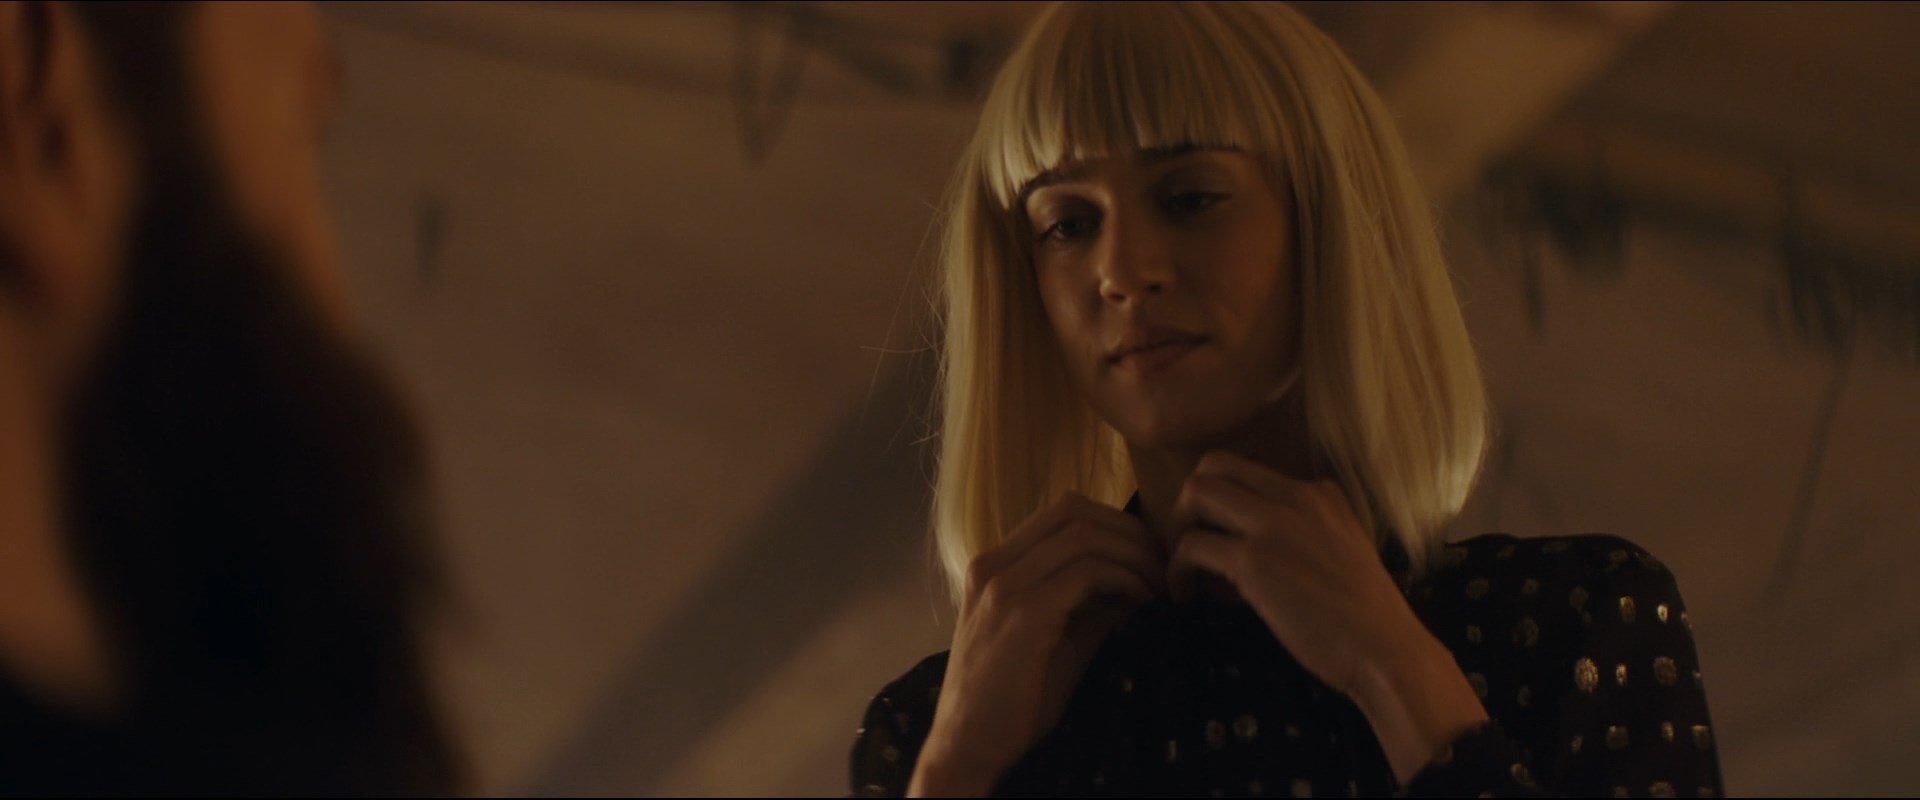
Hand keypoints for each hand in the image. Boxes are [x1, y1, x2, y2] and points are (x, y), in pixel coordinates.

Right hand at [909, 493, 1163, 796]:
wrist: (968, 747)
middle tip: (1165, 565)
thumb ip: (1090, 604)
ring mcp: (1003, 585)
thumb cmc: (1011, 702)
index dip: (1115, 523)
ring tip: (1158, 586)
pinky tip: (1141, 601)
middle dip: (1130, 531)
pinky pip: (1087, 572)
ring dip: (1133, 555)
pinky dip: (1124, 579)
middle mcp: (993, 564)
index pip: (1063, 511)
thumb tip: (1140, 580)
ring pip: (1084, 535)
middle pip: (1075, 510)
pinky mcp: (1021, 613)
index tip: (1150, 555)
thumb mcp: (1057, 640)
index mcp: (995, 565)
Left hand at [1165, 451, 1486, 782]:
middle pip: (1214, 465)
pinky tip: (1185, 593)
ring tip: (1183, 569)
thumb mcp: (1347, 548)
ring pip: (1197, 494)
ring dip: (1178, 531)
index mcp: (1320, 493)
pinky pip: (1192, 546)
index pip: (1250, 468)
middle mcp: (1295, 496)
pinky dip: (1178, 570)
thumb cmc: (1366, 615)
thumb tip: (1255, 541)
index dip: (1223, 498)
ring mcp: (1273, 524)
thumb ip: (1309, 530)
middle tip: (1188, 541)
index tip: (1219, 532)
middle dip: (1190, 501)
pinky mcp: (1254, 560)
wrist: (1384, 649)